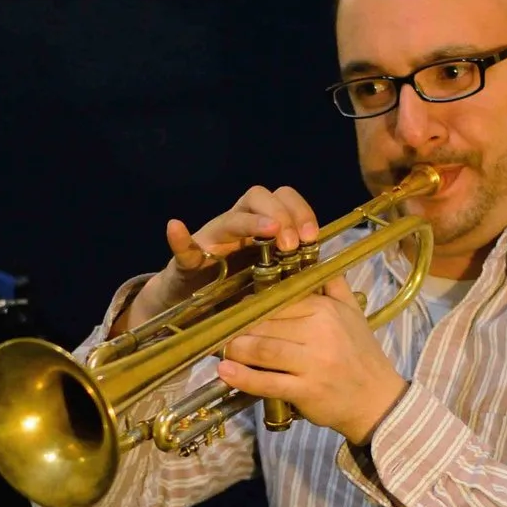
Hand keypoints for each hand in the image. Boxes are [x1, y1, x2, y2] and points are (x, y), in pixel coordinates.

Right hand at [113, 184, 322, 334]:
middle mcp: (237, 225)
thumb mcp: (273, 281)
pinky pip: (182, 247)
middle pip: (259, 196)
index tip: (313, 237)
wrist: (195, 311)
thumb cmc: (240, 294)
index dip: (302, 212)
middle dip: (281, 214)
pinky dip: (179, 238)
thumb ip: (295, 271)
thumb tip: (331, 271)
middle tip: (293, 243)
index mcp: (262, 227)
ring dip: (251, 221)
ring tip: (270, 232)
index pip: (284, 199)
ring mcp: (211, 239)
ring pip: (231, 217)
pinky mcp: (187, 260)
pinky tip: (176, 228)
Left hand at [216, 277, 406, 445]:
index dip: (252, 308)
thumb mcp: (353, 313)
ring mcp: (313, 363)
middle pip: (265, 326)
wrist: (379, 399)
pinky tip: (226, 372)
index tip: (237, 313)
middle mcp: (320, 333)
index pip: (278, 303)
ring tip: (223, 351)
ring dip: (236, 350)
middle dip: (239, 330)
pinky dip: (243, 377)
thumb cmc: (362, 355)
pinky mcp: (306, 391)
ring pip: (262, 350)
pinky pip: (267, 382)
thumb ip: (334, 285)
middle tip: (222, 334)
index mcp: (326, 310)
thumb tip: (316, 258)